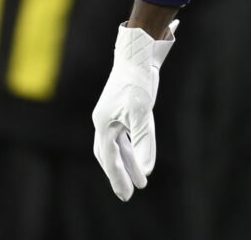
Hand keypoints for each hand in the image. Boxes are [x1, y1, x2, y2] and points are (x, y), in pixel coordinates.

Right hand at [91, 20, 176, 200]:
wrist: (136, 54)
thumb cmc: (137, 83)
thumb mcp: (143, 114)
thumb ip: (144, 141)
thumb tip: (146, 169)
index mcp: (104, 125)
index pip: (110, 159)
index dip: (119, 178)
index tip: (127, 195)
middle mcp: (105, 123)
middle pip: (110, 156)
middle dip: (119, 175)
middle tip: (128, 194)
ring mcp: (113, 116)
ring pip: (119, 146)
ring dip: (129, 162)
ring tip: (141, 180)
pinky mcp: (123, 110)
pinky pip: (126, 135)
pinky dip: (133, 147)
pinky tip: (141, 156)